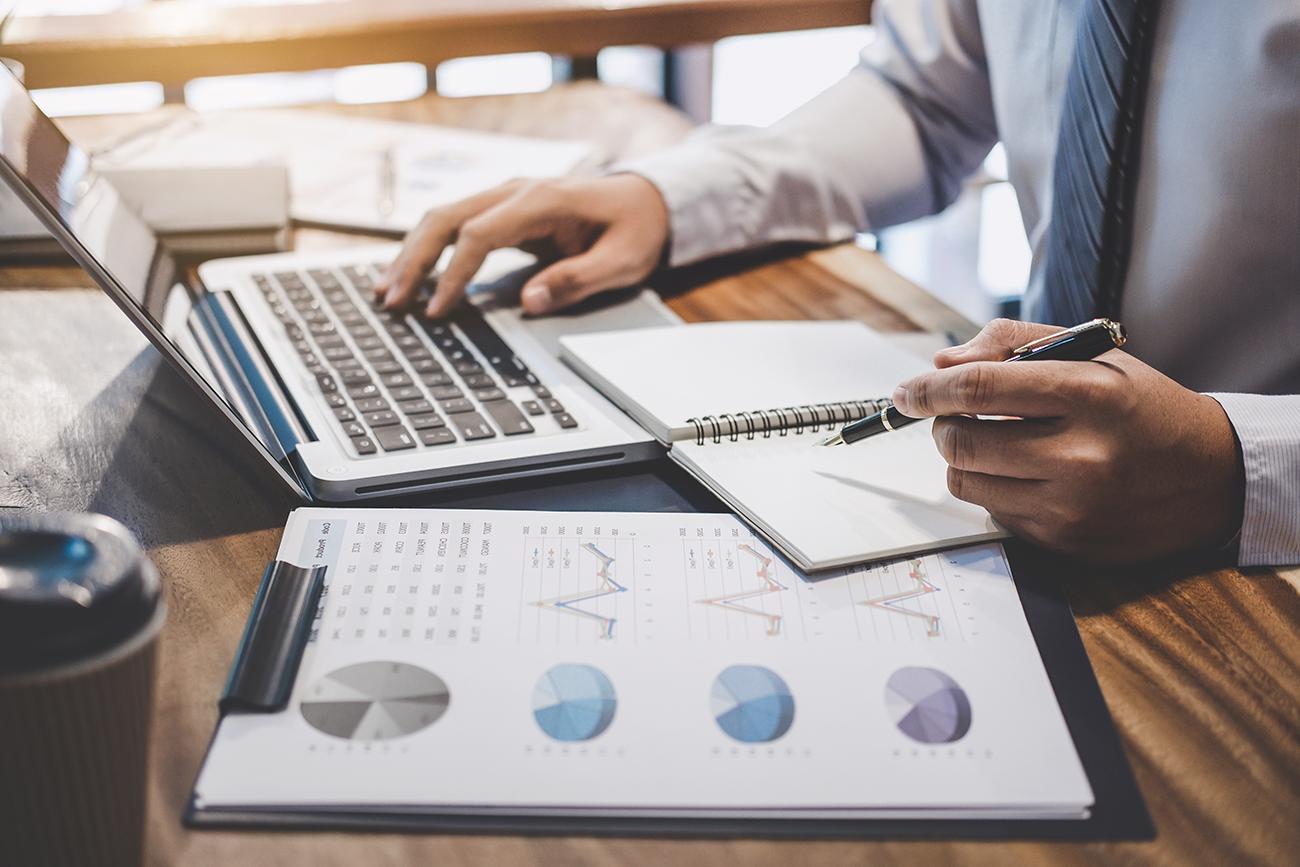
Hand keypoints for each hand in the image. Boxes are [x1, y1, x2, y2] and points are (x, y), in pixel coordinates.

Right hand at [376, 174, 669, 317]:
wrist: (648, 199)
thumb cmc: (636, 229)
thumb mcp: (622, 262)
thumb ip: (577, 280)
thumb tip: (530, 300)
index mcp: (542, 199)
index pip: (479, 234)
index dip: (453, 274)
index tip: (438, 310)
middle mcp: (515, 191)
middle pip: (446, 218)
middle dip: (414, 260)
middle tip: (391, 301)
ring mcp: (506, 197)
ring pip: (442, 218)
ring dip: (411, 254)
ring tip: (385, 291)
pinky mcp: (503, 210)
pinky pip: (455, 225)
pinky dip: (427, 249)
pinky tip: (410, 274)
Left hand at [891, 319, 1245, 561]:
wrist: (1210, 476)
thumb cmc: (1138, 406)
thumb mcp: (1090, 354)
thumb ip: (1012, 343)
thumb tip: (942, 364)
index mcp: (1088, 394)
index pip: (978, 389)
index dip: (927, 389)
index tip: (905, 392)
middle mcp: (1080, 454)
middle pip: (960, 442)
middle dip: (943, 424)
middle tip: (956, 415)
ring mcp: (1071, 506)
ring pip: (965, 482)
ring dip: (961, 459)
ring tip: (992, 442)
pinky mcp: (1064, 542)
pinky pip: (992, 512)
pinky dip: (993, 488)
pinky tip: (1025, 473)